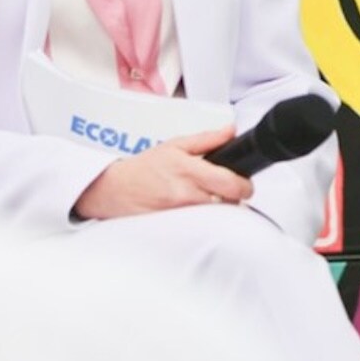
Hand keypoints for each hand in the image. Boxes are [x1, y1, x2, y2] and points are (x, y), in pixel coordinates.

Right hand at [72, 125, 254, 219]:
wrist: (114, 189)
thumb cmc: (144, 168)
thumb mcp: (176, 145)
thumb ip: (207, 139)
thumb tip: (231, 130)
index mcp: (190, 171)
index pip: (231, 184)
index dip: (245, 186)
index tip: (245, 184)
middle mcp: (186, 195)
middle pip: (228, 204)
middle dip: (233, 198)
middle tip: (226, 191)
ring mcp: (180, 215)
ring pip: (215, 217)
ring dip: (217, 209)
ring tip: (207, 199)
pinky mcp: (174, 229)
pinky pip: (199, 228)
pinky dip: (203, 221)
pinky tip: (195, 210)